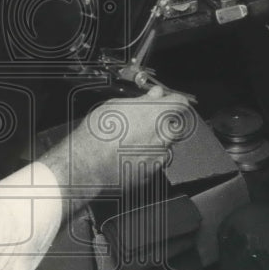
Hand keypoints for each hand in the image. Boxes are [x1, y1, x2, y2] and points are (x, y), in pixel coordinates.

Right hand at [38, 85, 193, 205]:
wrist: (87, 164)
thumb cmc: (99, 133)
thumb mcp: (118, 105)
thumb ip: (143, 100)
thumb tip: (154, 95)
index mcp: (159, 115)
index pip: (181, 103)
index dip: (173, 100)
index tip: (166, 101)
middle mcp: (165, 137)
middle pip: (174, 126)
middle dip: (163, 122)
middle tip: (143, 120)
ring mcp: (159, 157)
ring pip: (164, 145)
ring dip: (153, 141)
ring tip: (129, 139)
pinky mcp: (150, 174)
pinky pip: (153, 162)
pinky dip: (145, 158)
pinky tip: (126, 154)